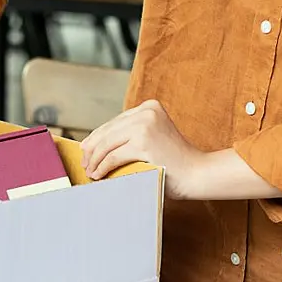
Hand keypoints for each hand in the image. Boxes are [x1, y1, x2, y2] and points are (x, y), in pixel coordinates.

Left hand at [80, 100, 204, 198]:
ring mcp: (145, 126)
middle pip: (108, 131)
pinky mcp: (144, 143)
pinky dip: (103, 167)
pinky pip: (114, 156)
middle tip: (84, 163)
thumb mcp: (152, 139)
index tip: (86, 150)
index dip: (96, 137)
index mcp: (149, 107)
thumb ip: (130, 136)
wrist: (198, 173)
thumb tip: (92, 145)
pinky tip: (98, 175)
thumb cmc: (174, 162)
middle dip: (92, 149)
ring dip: (95, 160)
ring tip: (89, 171)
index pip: (115, 122)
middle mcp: (147, 112)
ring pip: (108, 144)